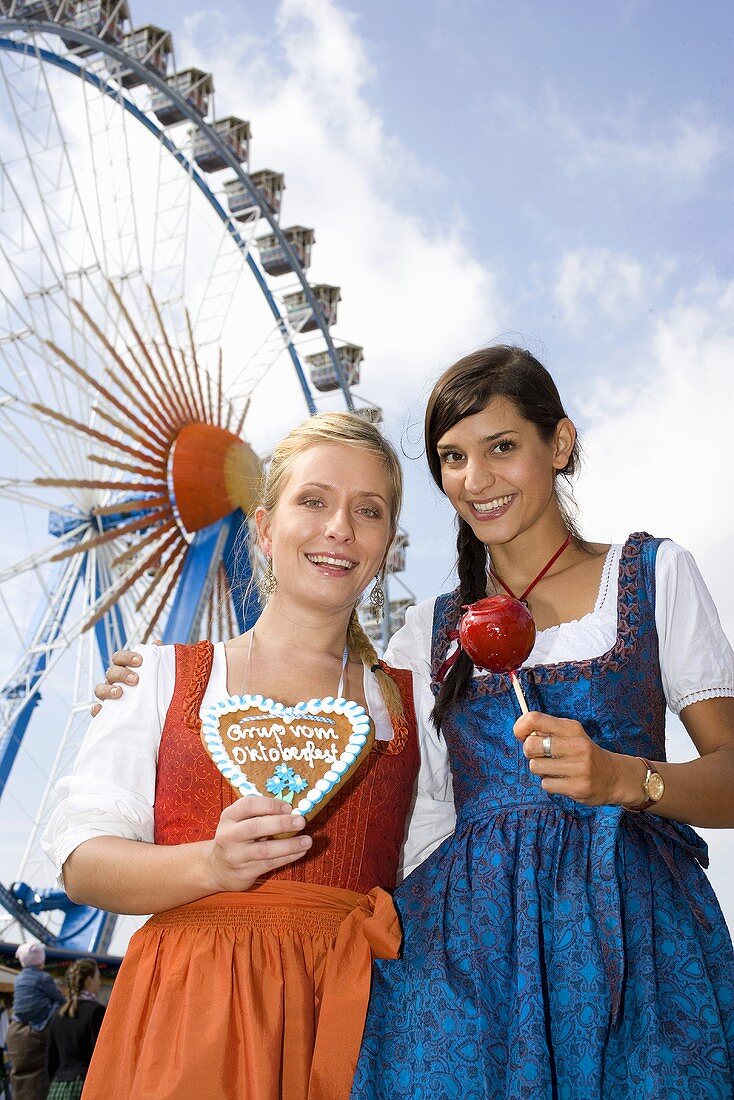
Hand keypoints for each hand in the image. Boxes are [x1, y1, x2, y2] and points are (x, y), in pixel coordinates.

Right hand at [90, 643, 159, 716]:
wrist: (153, 712)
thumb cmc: (152, 687)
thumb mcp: (155, 673)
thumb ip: (156, 658)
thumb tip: (156, 643)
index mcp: (123, 668)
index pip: (119, 657)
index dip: (127, 657)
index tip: (140, 661)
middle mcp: (113, 681)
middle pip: (110, 672)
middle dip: (122, 674)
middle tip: (135, 680)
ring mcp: (108, 696)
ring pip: (99, 689)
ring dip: (107, 689)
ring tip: (119, 692)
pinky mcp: (106, 713)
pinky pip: (96, 711)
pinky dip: (96, 709)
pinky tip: (100, 709)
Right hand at [204, 796, 311, 892]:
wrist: (217, 868)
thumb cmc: (237, 838)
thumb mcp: (239, 822)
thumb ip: (259, 815)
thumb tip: (292, 810)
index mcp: (229, 817)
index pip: (248, 805)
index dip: (270, 805)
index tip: (288, 807)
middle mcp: (229, 835)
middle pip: (255, 827)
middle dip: (280, 823)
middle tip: (301, 821)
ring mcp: (236, 855)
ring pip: (264, 850)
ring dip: (289, 845)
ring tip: (308, 841)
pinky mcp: (244, 872)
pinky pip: (269, 864)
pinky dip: (288, 857)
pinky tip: (301, 852)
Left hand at [514, 711, 632, 806]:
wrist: (613, 776)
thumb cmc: (583, 753)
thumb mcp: (571, 734)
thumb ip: (547, 730)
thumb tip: (521, 732)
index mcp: (572, 728)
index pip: (534, 719)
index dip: (520, 727)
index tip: (521, 735)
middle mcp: (577, 745)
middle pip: (530, 745)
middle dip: (530, 752)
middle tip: (540, 756)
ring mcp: (579, 767)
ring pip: (535, 767)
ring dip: (540, 770)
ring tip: (555, 769)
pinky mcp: (578, 787)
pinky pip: (546, 784)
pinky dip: (550, 783)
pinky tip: (563, 780)